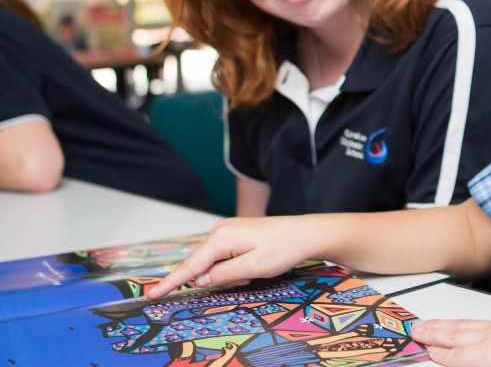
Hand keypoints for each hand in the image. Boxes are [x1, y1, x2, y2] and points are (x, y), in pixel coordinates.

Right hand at [147, 215, 309, 298]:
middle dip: (220, 279)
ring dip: (230, 274)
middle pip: (202, 266)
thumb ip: (224, 275)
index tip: (152, 294)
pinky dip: (234, 267)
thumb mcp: (254, 268)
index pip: (191, 266)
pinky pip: (222, 257)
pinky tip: (251, 264)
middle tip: (248, 277)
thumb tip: (200, 280)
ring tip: (254, 270)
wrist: (304, 233)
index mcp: (222, 237)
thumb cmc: (284, 248)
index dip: (171, 282)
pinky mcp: (233, 233)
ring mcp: (226, 230)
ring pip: (214, 264)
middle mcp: (220, 230)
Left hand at [411, 317, 490, 366]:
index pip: (476, 327)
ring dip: (435, 335)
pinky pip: (459, 355)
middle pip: (462, 327)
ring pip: (456, 336)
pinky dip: (444, 353)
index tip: (442, 325)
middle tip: (420, 326)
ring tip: (418, 333)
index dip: (456, 326)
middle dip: (440, 328)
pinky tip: (431, 351)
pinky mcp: (487, 356)